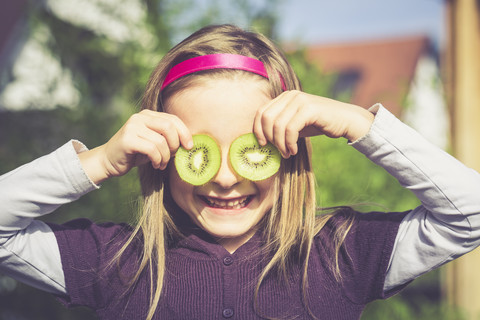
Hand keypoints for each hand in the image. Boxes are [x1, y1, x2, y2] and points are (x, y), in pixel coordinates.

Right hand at [79, 110, 192, 183]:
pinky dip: (157, 159)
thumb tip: (189, 143)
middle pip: (169, 127)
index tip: (189, 146)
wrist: (108, 161)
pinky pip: (152, 149)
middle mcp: (140, 117)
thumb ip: (167, 138)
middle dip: (175, 145)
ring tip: (161, 164)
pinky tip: (155, 165)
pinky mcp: (127, 139)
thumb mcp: (154, 143)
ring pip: (161, 141)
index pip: (173, 119)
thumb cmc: (135, 153)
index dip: (184, 132)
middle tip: (173, 156)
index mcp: (148, 115)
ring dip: (166, 157)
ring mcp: (132, 127)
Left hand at [253, 90, 373, 157]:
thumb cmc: (318, 124)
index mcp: (284, 97)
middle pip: (266, 118)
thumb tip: (261, 140)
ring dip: (281, 144)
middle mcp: (290, 95)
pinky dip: (289, 143)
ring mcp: (299, 100)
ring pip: (278, 125)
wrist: (345, 121)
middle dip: (270, 138)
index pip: (261, 112)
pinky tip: (294, 150)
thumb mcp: (294, 124)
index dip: (258, 130)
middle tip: (279, 151)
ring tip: (288, 153)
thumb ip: (279, 127)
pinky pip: (290, 129)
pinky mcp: (308, 108)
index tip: (264, 145)